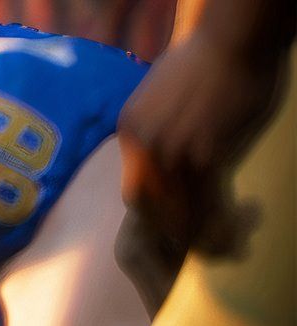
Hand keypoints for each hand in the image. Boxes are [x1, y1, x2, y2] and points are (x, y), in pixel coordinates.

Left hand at [116, 26, 290, 292]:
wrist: (235, 39)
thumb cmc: (210, 62)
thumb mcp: (165, 96)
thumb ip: (159, 126)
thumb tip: (169, 152)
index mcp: (130, 131)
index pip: (134, 188)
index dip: (154, 213)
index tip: (173, 226)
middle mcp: (143, 145)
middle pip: (147, 206)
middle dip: (170, 230)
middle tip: (194, 244)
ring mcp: (172, 152)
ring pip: (177, 208)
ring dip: (198, 231)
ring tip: (220, 242)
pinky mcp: (205, 154)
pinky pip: (207, 200)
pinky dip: (220, 219)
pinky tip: (237, 225)